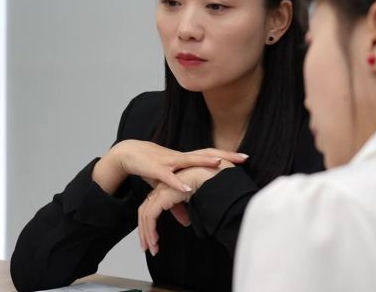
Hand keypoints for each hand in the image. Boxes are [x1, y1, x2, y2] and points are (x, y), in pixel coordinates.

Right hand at [93, 140, 246, 193]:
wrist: (129, 153)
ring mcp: (169, 162)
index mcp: (186, 160)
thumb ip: (177, 203)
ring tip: (220, 164)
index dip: (227, 156)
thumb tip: (187, 222)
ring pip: (189, 160)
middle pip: (206, 154)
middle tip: (243, 158)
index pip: (210, 155)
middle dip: (224, 155)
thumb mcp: (167, 187)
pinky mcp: (156, 169)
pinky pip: (168, 177)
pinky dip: (177, 183)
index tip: (245, 158)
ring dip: (204, 162)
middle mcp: (180, 158)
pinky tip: (187, 188)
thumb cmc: (151, 168)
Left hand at [137, 162, 235, 255]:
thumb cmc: (208, 181)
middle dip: (145, 232)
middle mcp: (162, 190)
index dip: (151, 225)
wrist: (214, 173)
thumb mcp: (194, 199)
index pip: (153, 210)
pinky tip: (155, 240)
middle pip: (146, 213)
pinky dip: (150, 229)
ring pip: (146, 216)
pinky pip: (151, 215)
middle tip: (148, 247)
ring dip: (147, 234)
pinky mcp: (163, 195)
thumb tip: (186, 222)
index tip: (153, 240)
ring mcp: (161, 191)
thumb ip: (186, 209)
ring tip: (152, 248)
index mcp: (167, 190)